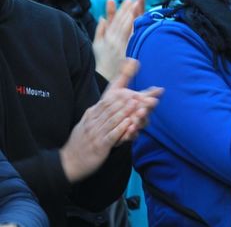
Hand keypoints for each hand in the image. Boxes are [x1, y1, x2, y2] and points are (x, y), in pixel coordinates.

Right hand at [60, 59, 162, 182]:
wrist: (69, 162)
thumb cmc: (84, 140)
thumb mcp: (91, 122)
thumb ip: (104, 111)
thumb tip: (115, 98)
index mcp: (93, 113)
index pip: (108, 98)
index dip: (122, 90)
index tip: (133, 86)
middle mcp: (94, 119)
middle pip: (113, 106)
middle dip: (129, 99)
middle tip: (144, 93)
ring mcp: (96, 132)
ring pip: (113, 119)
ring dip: (126, 111)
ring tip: (138, 102)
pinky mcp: (99, 145)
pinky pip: (111, 135)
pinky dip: (120, 129)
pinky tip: (129, 124)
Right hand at [93, 0, 144, 80]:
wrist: (104, 76)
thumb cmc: (101, 60)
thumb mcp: (96, 44)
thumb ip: (100, 30)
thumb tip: (103, 18)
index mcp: (106, 37)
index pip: (114, 20)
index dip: (120, 9)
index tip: (127, 0)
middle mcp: (112, 39)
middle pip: (120, 21)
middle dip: (127, 9)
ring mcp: (119, 45)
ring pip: (124, 27)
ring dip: (130, 15)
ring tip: (136, 5)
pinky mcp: (124, 51)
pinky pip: (128, 37)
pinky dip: (132, 28)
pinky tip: (136, 20)